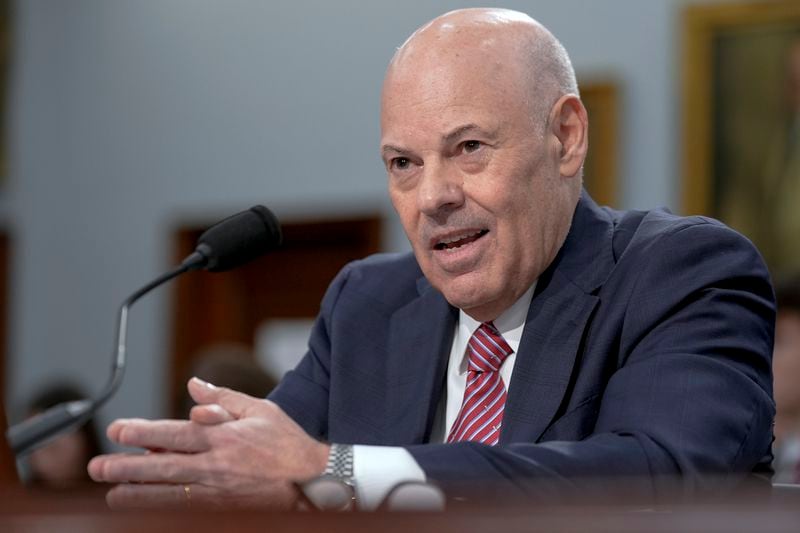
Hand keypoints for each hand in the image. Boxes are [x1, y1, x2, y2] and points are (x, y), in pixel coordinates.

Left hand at [88, 378, 328, 509]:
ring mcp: (219, 490)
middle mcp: (217, 465)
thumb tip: (193, 385)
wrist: (314, 475)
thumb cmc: (286, 438)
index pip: (174, 434)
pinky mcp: (225, 508)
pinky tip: (146, 508)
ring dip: (137, 495)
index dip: (143, 433)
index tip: (118, 430)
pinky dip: (163, 509)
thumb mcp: (257, 409)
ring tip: (111, 494)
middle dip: (127, 467)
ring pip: (169, 494)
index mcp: (223, 436)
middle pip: (163, 467)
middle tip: (98, 467)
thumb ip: (221, 398)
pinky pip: (187, 510)